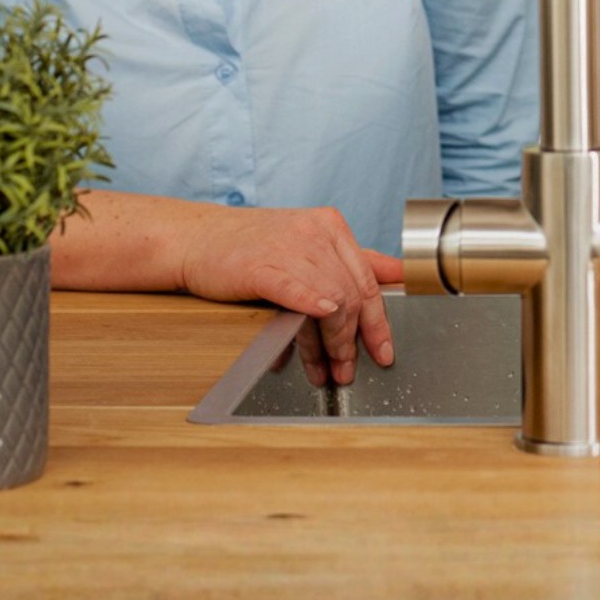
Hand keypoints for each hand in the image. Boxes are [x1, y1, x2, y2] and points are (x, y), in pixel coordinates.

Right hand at [179, 204, 401, 386]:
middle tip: (347, 370)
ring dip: (328, 344)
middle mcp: (316, 233)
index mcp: (332, 227)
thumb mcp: (309, 245)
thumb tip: (401, 275)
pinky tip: (320, 321)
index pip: (367, 280)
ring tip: (324, 371)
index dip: (378, 321)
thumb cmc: (253, 245)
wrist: (198, 238)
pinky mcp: (260, 265)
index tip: (384, 352)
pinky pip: (294, 288)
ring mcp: (289, 247)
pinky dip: (312, 306)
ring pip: (326, 300)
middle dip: (352, 340)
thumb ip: (354, 260)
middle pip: (350, 294)